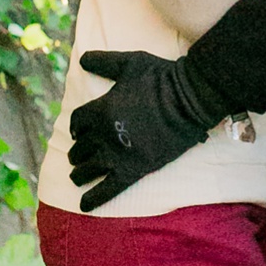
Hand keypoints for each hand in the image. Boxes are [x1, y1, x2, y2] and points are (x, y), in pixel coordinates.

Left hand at [68, 49, 224, 210]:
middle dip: (77, 152)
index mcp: (100, 109)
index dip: (76, 128)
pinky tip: (85, 206)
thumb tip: (83, 60)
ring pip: (88, 169)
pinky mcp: (134, 170)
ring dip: (80, 173)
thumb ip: (104, 62)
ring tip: (77, 177)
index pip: (77, 122)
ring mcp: (118, 154)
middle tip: (76, 157)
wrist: (189, 99)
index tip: (76, 133)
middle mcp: (103, 134)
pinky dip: (94, 199)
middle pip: (80, 147)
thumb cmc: (160, 78)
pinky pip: (108, 189)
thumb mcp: (129, 63)